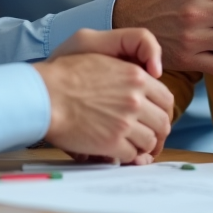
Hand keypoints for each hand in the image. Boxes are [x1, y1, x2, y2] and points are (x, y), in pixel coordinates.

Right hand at [34, 30, 173, 164]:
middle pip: (163, 122)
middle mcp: (135, 99)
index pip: (166, 99)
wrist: (46, 94)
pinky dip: (126, 155)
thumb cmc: (66, 74)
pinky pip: (132, 155)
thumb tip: (141, 86)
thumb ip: (128, 71)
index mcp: (135, 76)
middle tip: (146, 135)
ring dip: (142, 145)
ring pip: (150, 141)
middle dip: (157, 131)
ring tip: (130, 143)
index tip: (154, 117)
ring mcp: (125, 122)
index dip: (162, 110)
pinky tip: (116, 150)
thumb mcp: (102, 57)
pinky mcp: (113, 142)